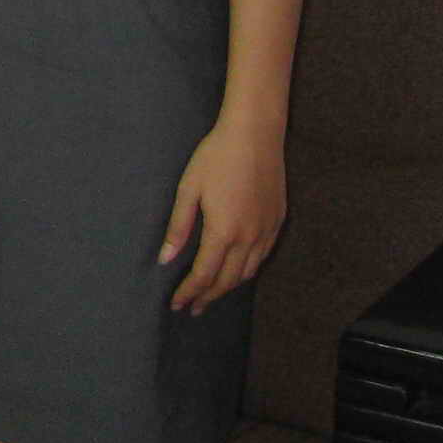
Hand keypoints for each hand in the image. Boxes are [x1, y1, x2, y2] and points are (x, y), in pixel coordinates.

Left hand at [161, 117, 287, 312]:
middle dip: (207, 297)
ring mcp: (266, 231)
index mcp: (223, 232)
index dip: (189, 293)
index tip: (177, 305)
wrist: (255, 134)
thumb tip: (165, 258)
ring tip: (211, 294)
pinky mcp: (277, 221)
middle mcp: (249, 238)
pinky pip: (262, 257)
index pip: (204, 275)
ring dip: (228, 287)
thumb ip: (178, 227)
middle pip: (227, 281)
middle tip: (192, 308)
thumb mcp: (189, 189)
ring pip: (247, 273)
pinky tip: (236, 270)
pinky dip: (246, 270)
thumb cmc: (216, 156)